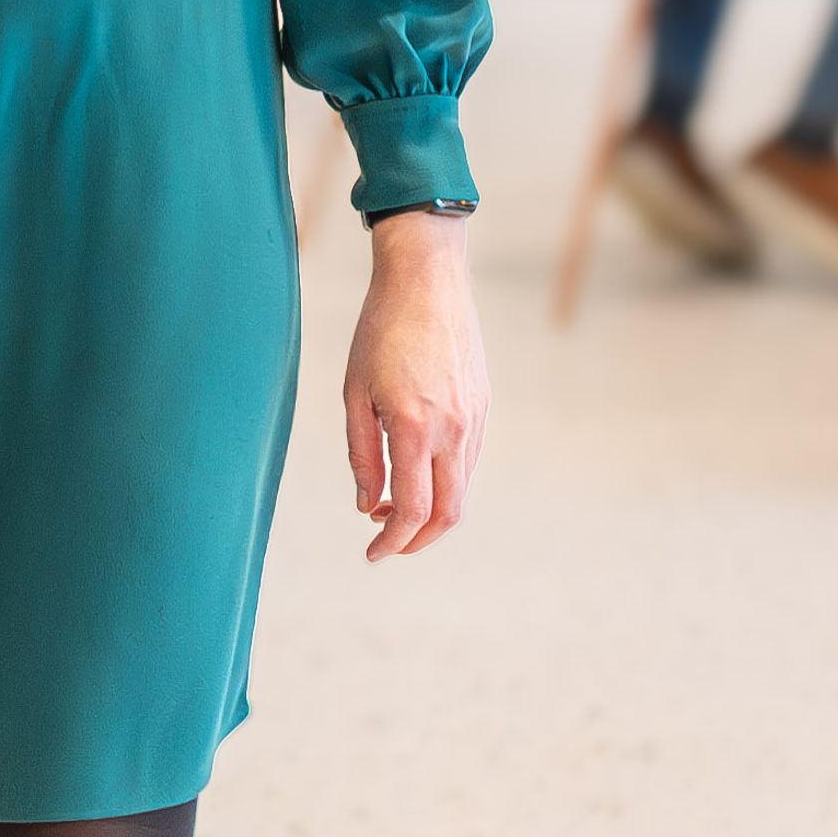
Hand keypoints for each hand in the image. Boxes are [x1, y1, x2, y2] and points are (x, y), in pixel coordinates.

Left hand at [343, 212, 485, 561]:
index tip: (371, 554)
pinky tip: (413, 473)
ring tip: (389, 504)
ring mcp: (474, 421)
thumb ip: (360, 453)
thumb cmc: (379, 332)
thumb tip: (367, 504)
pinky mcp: (483, 410)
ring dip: (429, 513)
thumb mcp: (354, 392)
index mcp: (414, 427)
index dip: (391, 542)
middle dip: (416, 540)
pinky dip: (443, 484)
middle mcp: (453, 431)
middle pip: (446, 514)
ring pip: (460, 491)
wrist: (427, 282)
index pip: (410, 510)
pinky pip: (468, 464)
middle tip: (384, 542)